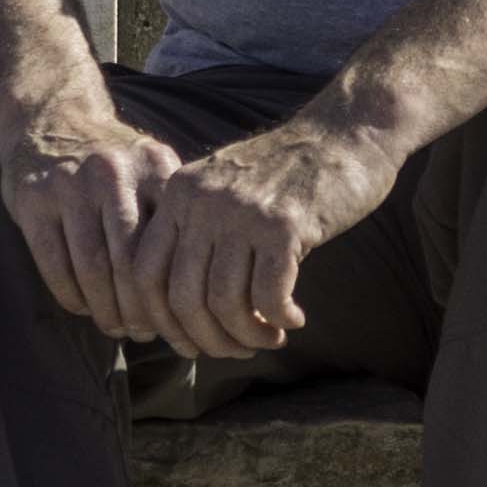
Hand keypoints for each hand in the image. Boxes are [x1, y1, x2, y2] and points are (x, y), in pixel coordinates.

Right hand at [0, 107, 186, 334]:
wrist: (51, 119)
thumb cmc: (113, 168)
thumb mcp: (152, 173)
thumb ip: (174, 219)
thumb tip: (206, 297)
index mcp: (154, 166)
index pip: (170, 248)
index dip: (174, 296)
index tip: (177, 323)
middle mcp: (112, 171)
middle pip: (131, 264)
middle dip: (138, 311)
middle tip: (143, 333)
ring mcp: (68, 182)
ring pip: (92, 271)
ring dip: (105, 311)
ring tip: (115, 327)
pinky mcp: (32, 197)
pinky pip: (54, 265)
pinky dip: (72, 297)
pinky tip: (82, 306)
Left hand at [123, 111, 398, 359]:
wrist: (342, 135)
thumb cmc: (285, 176)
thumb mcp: (224, 192)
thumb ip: (198, 236)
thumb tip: (180, 314)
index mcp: (179, 194)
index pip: (145, 272)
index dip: (164, 320)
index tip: (190, 344)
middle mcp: (202, 201)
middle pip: (183, 297)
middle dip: (208, 339)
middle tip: (237, 351)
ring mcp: (241, 212)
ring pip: (225, 303)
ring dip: (248, 336)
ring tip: (269, 337)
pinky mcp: (284, 226)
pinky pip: (268, 298)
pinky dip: (279, 320)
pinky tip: (294, 319)